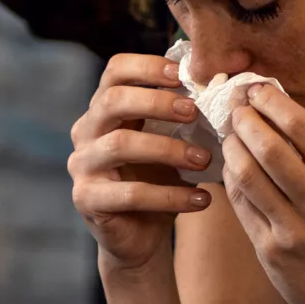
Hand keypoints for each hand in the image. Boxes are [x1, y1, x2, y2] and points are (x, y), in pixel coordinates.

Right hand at [69, 53, 214, 274]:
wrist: (141, 237)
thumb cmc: (159, 181)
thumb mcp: (171, 142)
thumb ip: (183, 115)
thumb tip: (222, 83)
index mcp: (104, 110)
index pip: (115, 71)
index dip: (148, 67)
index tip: (183, 75)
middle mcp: (86, 132)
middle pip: (112, 101)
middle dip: (157, 102)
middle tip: (195, 112)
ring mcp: (82, 166)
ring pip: (120, 145)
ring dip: (169, 149)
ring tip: (205, 160)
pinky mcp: (87, 200)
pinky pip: (130, 194)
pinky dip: (170, 196)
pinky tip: (201, 199)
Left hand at [220, 86, 304, 303]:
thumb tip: (279, 113)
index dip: (274, 102)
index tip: (258, 88)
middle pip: (271, 148)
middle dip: (246, 120)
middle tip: (236, 108)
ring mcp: (295, 231)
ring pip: (248, 176)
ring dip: (232, 148)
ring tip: (229, 135)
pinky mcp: (271, 251)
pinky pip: (242, 205)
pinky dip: (231, 180)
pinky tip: (231, 168)